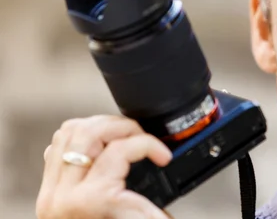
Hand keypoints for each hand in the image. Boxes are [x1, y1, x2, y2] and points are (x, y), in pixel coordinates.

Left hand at [36, 115, 172, 218]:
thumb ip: (151, 208)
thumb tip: (170, 192)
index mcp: (90, 201)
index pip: (121, 150)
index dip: (150, 145)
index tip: (164, 156)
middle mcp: (65, 192)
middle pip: (91, 133)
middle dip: (124, 127)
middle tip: (143, 138)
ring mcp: (52, 189)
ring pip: (71, 132)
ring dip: (101, 125)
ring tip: (123, 134)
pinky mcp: (48, 188)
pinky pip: (58, 145)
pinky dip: (79, 135)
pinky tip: (98, 143)